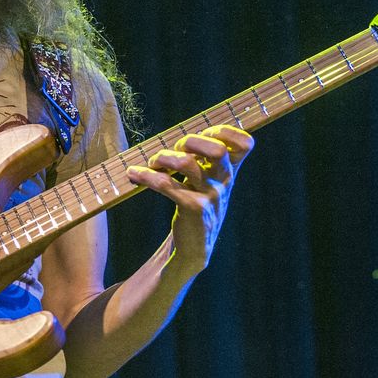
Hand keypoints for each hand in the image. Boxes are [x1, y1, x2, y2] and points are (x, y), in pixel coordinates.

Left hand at [125, 125, 253, 274]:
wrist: (196, 246)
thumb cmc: (199, 203)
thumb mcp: (210, 181)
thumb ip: (206, 158)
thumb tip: (185, 134)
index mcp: (230, 171)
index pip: (244, 144)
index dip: (225, 131)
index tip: (205, 132)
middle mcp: (224, 181)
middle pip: (217, 150)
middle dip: (191, 141)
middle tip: (176, 149)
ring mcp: (210, 196)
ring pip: (187, 164)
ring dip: (163, 157)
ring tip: (153, 162)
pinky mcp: (193, 208)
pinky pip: (167, 184)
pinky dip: (146, 175)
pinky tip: (134, 173)